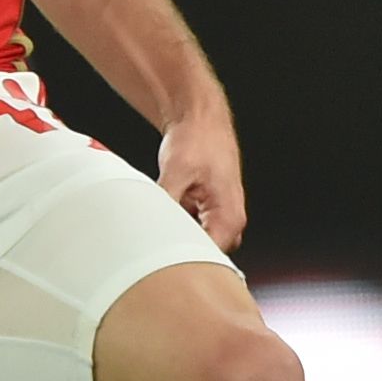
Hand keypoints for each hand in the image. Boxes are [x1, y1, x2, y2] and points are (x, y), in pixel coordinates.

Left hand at [156, 98, 248, 253]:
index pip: (209, 259)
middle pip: (202, 255)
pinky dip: (174, 224)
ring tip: (157, 225)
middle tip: (153, 246)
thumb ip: (166, 206)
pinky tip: (161, 215)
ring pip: (194, 241)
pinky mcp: (206, 210)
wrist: (200, 116)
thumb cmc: (198, 138)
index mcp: (229, 216)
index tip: (159, 263)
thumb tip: (152, 229)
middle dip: (178, 252)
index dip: (182, 264)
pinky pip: (189, 228)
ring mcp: (218, 216)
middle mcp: (229, 220)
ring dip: (176, 236)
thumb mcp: (175, 172)